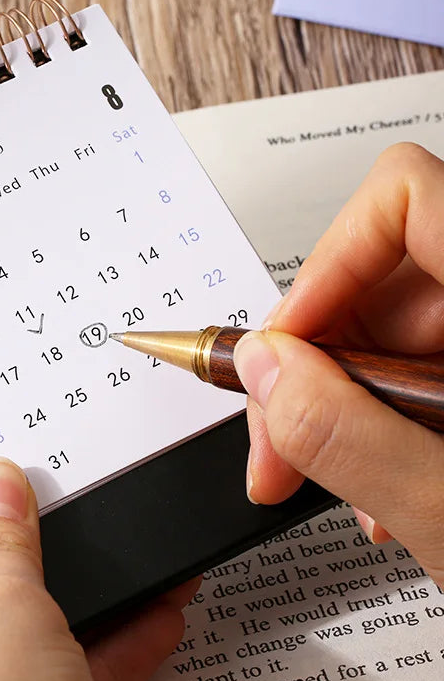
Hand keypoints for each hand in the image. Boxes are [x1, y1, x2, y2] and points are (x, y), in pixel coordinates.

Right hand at [232, 143, 443, 585]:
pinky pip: (411, 365)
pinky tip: (375, 478)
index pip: (405, 202)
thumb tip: (267, 373)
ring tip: (327, 475)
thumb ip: (354, 440)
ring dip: (333, 400)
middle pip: (379, 276)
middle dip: (308, 362)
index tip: (286, 349)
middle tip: (279, 438)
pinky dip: (371, 416)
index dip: (328, 265)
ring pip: (386, 327)